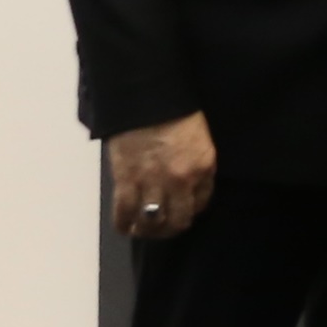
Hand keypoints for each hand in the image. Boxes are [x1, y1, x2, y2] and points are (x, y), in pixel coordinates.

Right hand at [107, 111, 216, 240]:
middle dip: (171, 228)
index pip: (201, 203)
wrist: (146, 96)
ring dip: (148, 231)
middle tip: (163, 228)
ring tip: (143, 229)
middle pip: (178, 220)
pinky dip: (123, 224)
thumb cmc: (174, 112)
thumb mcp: (199, 139)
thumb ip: (196, 165)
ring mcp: (153, 182)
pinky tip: (125, 225)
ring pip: (152, 223)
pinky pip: (124, 213)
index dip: (191, 210)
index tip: (183, 210)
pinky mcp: (127, 180)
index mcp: (203, 167)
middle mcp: (181, 180)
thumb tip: (188, 188)